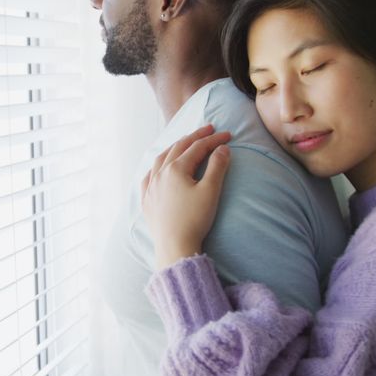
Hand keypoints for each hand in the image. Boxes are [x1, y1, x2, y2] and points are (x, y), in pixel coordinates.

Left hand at [140, 124, 231, 269]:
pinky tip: (159, 169)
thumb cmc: (194, 220)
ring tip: (185, 143)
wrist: (174, 246)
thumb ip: (218, 166)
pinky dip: (156, 167)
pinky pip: (148, 176)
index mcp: (176, 169)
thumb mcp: (211, 191)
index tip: (228, 135)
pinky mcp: (146, 201)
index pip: (197, 147)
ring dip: (175, 147)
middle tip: (209, 129)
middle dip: (195, 137)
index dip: (214, 139)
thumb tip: (222, 148)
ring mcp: (151, 187)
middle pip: (178, 148)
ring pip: (161, 159)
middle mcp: (160, 174)